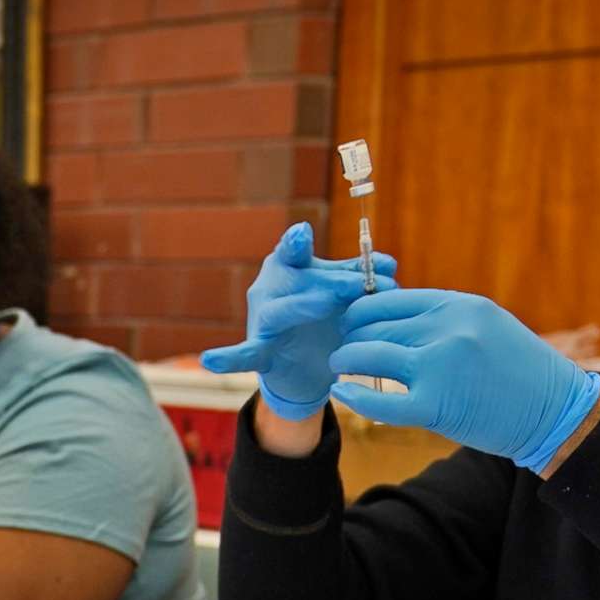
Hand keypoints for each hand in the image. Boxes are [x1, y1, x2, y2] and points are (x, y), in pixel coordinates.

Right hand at [199, 222, 396, 417]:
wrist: (306, 365)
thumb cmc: (323, 318)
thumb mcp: (343, 294)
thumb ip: (361, 277)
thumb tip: (388, 264)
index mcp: (291, 267)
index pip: (294, 250)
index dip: (296, 242)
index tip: (302, 234)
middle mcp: (272, 288)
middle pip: (297, 279)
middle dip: (331, 281)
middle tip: (362, 284)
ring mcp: (263, 319)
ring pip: (279, 311)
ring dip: (303, 306)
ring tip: (324, 304)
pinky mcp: (260, 351)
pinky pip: (242, 354)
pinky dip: (227, 358)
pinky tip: (210, 360)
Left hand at [327, 290, 599, 469]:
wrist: (556, 411)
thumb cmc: (519, 370)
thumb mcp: (486, 325)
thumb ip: (442, 319)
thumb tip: (391, 315)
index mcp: (458, 306)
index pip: (388, 300)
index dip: (361, 312)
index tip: (352, 324)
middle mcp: (448, 329)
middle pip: (374, 327)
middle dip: (350, 337)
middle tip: (341, 348)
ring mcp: (440, 367)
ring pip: (369, 355)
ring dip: (346, 360)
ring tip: (339, 366)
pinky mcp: (435, 406)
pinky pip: (378, 402)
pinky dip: (353, 397)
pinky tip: (340, 392)